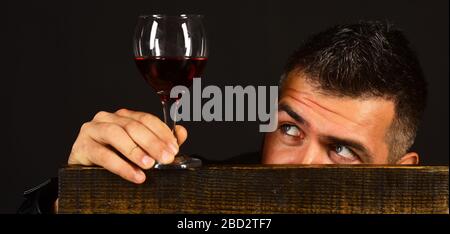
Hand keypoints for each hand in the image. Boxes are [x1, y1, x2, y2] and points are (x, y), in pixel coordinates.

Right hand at [68, 108, 187, 182]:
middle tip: (167, 158)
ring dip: (136, 151)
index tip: (174, 148)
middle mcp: (107, 119)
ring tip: (150, 165)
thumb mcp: (139, 150)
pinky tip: (135, 175)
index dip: (162, 133)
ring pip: (117, 135)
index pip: (146, 119)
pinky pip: (103, 155)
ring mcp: (92, 130)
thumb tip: (182, 133)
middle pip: (134, 126)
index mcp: (123, 116)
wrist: (83, 173)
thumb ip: (160, 141)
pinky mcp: (82, 147)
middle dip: (153, 143)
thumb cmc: (113, 158)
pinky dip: (122, 166)